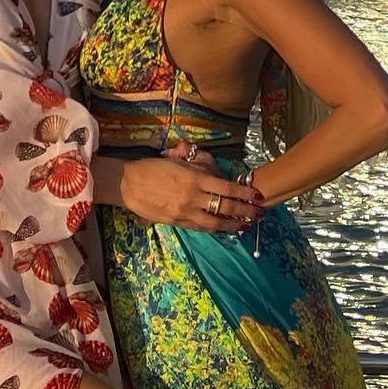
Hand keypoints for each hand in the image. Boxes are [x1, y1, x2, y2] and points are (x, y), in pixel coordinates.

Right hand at [118, 152, 261, 232]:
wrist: (128, 185)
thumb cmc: (152, 168)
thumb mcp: (177, 160)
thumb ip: (196, 163)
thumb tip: (212, 167)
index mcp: (194, 179)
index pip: (226, 188)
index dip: (244, 193)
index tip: (257, 196)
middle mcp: (192, 197)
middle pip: (225, 207)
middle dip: (244, 211)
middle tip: (259, 213)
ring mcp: (184, 213)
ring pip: (214, 223)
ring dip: (232, 225)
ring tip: (244, 226)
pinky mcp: (176, 223)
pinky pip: (199, 227)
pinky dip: (213, 228)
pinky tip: (222, 228)